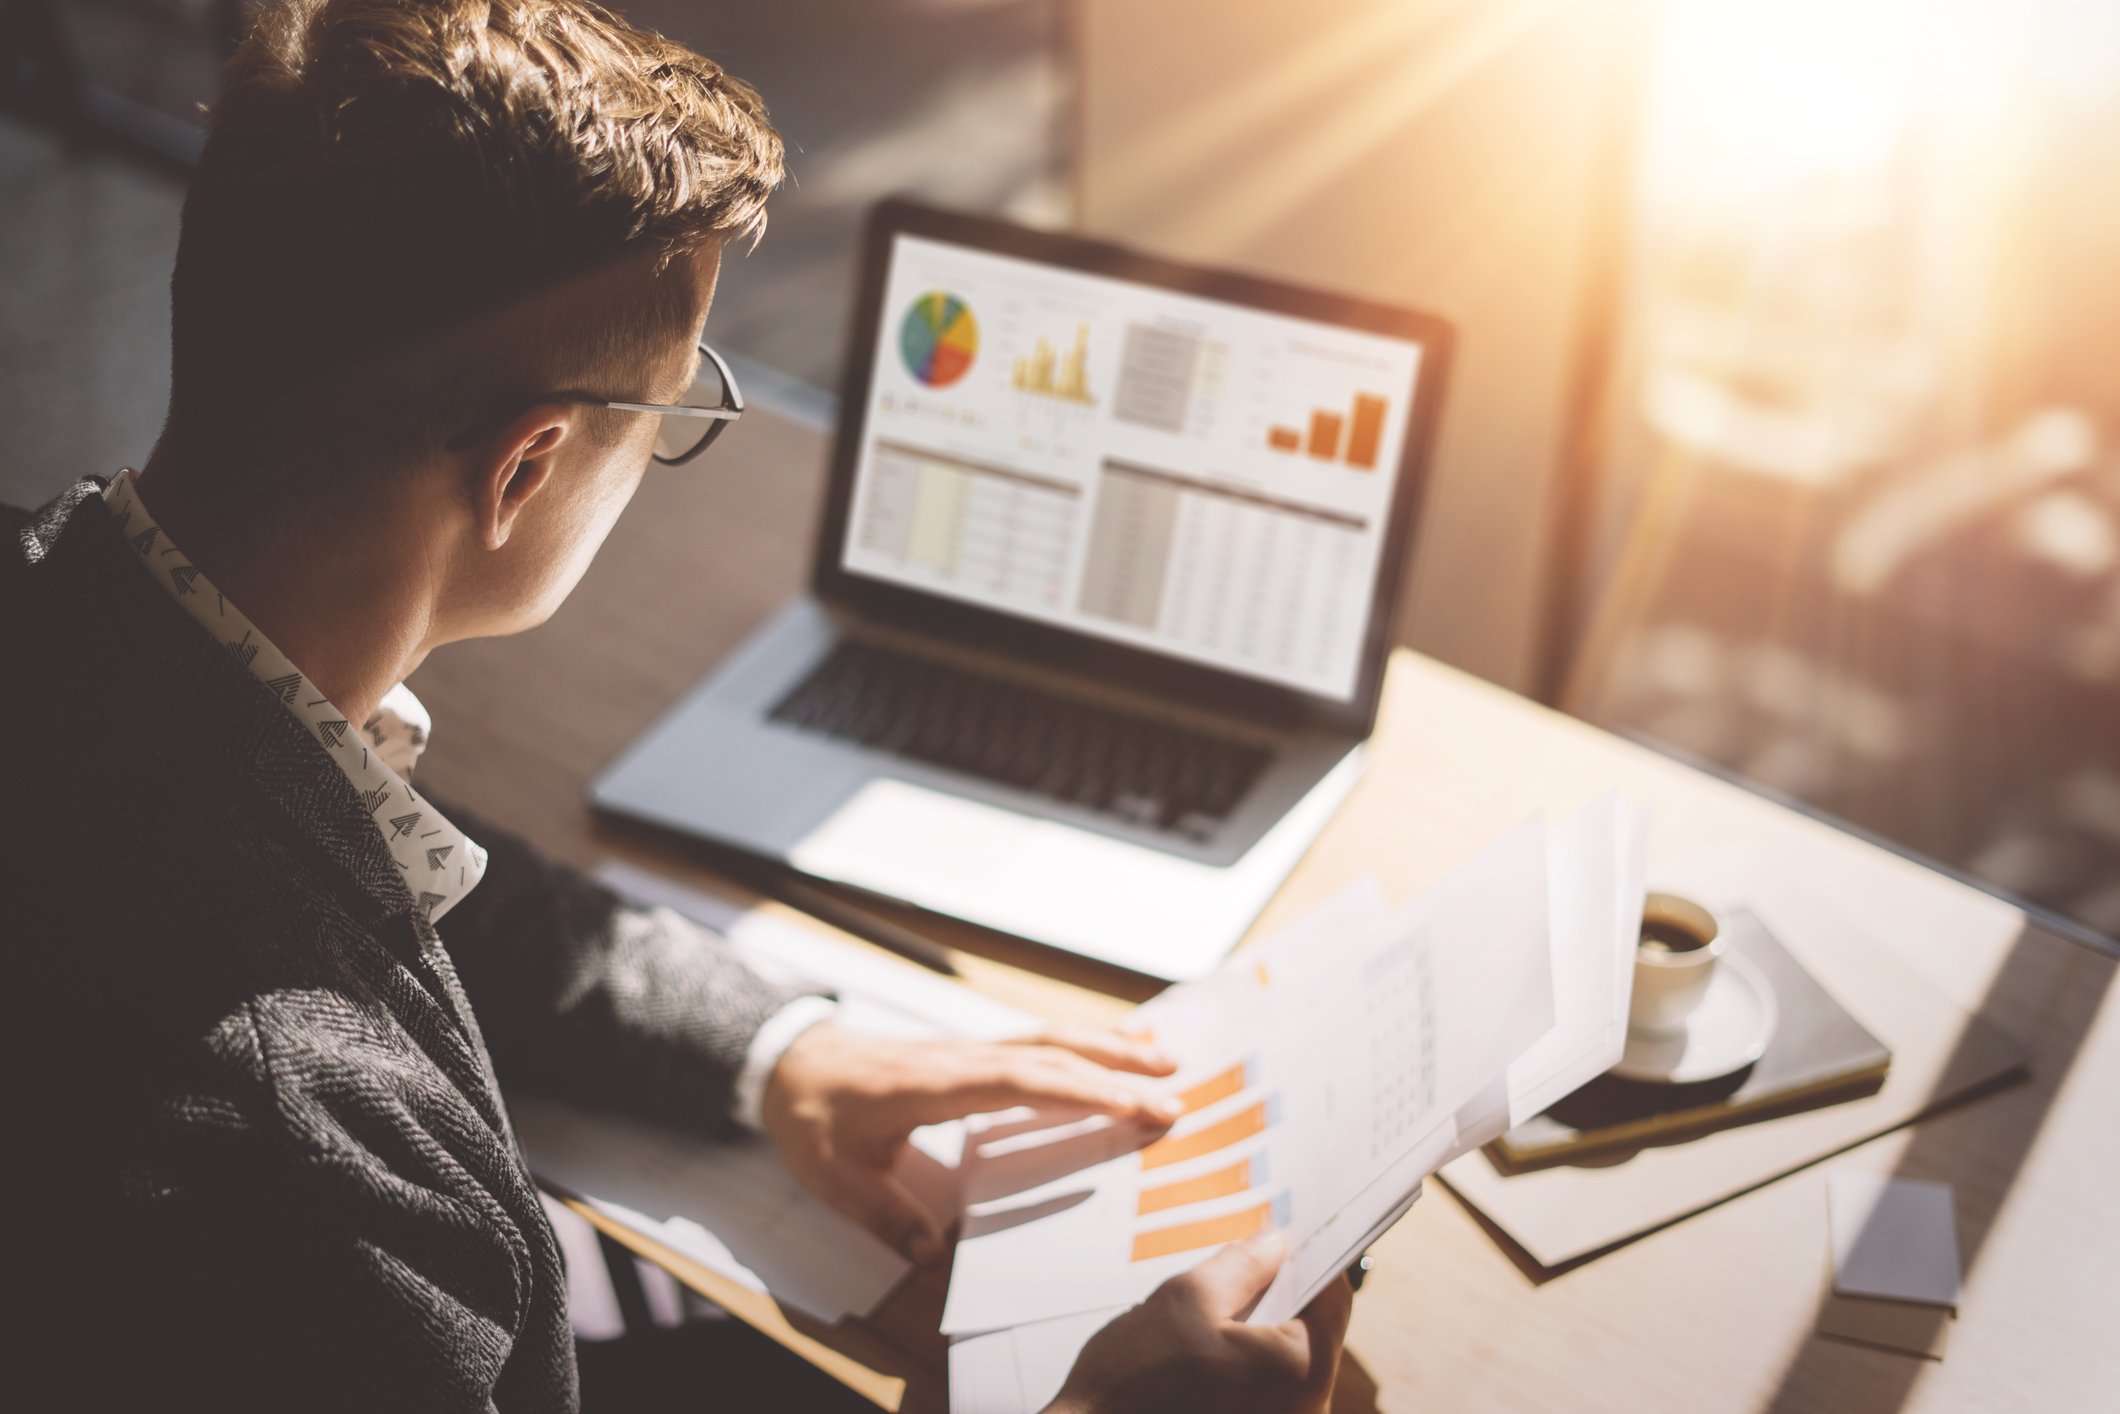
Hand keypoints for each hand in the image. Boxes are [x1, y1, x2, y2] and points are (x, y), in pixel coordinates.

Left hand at [761, 1022, 1180, 1262]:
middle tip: (1176, 1093)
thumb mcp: (835, 1177)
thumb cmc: (813, 1117)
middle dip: (1115, 1072)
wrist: (788, 1063)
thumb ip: (884, 1214)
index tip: (1132, 1106)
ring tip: (1167, 1056)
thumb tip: (929, 1255)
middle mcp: (961, 1056)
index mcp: (934, 1085)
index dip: (1079, 1092)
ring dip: (1109, 1046)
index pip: (1019, 1082)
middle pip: (1049, 1056)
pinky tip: (1118, 1038)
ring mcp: (969, 1048)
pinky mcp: (973, 1051)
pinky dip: (1083, 1038)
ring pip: (1049, 1038)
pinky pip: (1036, 1039)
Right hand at [1048, 1232, 1351, 1413]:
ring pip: (1287, 1365)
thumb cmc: (1134, 1381)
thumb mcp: (1186, 1298)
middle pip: (1312, 1334)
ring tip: (1220, 1303)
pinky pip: (1266, 1391)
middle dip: (1281, 1294)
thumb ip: (1242, 1266)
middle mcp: (1305, 1412)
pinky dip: (1248, 1364)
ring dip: (1261, 1331)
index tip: (1287, 1236)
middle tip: (1248, 1259)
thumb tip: (1275, 1244)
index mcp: (1301, 1373)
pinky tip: (1209, 1347)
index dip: (1310, 1260)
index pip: (1332, 1301)